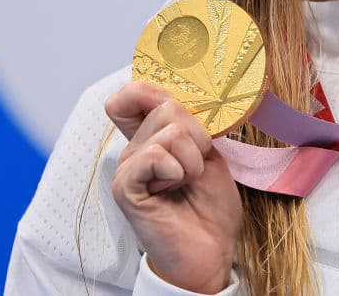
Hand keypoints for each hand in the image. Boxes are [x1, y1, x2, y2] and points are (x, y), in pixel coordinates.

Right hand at [106, 82, 241, 293]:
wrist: (212, 249)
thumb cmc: (210, 204)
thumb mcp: (209, 152)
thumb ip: (194, 123)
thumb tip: (189, 94)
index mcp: (151, 136)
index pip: (136, 92)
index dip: (159, 90)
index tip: (192, 114)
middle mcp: (134, 148)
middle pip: (167, 106)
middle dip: (199, 134)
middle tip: (197, 165)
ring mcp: (128, 167)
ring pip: (172, 130)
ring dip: (194, 159)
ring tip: (188, 182)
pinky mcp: (126, 188)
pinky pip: (156, 155)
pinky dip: (179, 170)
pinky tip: (175, 189)